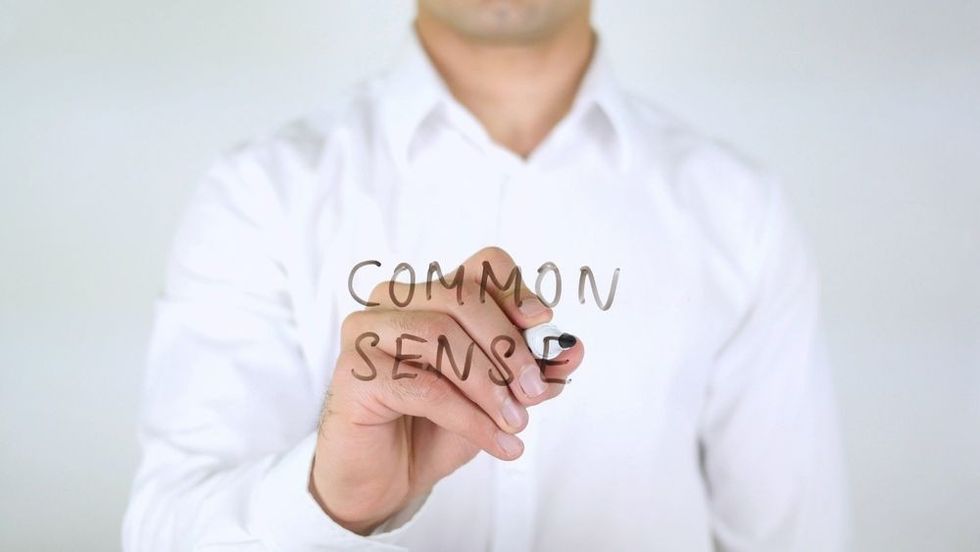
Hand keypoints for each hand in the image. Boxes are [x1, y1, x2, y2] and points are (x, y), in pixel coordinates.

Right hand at [309, 246, 584, 533]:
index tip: (542, 326)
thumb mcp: (496, 396)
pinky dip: (468, 416)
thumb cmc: (434, 428)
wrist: (384, 480)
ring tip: (515, 424)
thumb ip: (531, 370)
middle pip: (462, 295)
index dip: (516, 290)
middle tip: (535, 391)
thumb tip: (572, 349)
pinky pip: (423, 385)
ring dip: (489, 385)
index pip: (482, 267)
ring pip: (442, 336)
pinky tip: (495, 441)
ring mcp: (367, 331)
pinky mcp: (354, 371)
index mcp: (430, 294)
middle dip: (508, 345)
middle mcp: (393, 301)